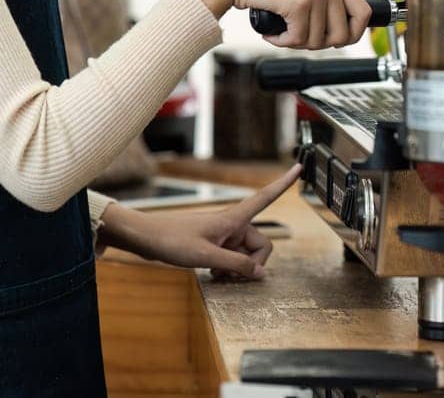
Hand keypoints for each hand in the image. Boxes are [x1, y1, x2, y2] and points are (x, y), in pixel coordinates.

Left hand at [97, 163, 300, 278]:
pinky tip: (213, 274)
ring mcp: (222, 235)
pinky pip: (232, 258)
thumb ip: (236, 265)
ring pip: (245, 254)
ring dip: (238, 269)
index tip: (299, 167)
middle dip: (252, 264)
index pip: (265, 198)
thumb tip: (261, 274)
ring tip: (217, 275)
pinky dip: (228, 269)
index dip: (283, 184)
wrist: (144, 237)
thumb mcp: (206, 257)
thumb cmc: (171, 240)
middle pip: (260, 244)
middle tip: (232, 276)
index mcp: (232, 219)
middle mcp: (231, 225)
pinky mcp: (213, 244)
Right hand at [183, 0, 372, 49]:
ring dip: (296, 43)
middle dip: (320, 44)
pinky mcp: (299, 3)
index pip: (364, 13)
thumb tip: (343, 35)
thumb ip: (325, 1)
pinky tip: (273, 33)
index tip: (336, 40)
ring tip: (283, 31)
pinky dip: (282, 42)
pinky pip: (298, 39)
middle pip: (343, 35)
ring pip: (319, 41)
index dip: (353, 34)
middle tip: (300, 37)